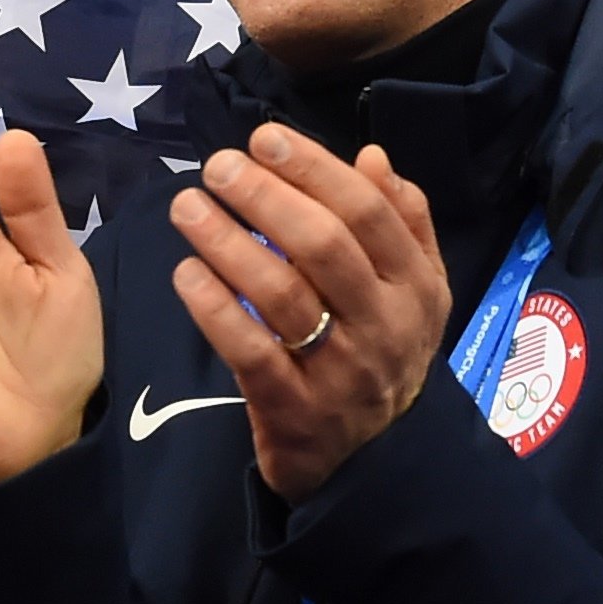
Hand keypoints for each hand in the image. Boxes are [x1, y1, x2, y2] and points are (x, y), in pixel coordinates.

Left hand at [167, 125, 448, 499]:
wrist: (377, 465)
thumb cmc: (384, 355)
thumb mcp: (415, 292)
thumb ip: (402, 221)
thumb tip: (373, 155)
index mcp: (416, 286)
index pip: (367, 211)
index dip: (314, 168)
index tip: (263, 138)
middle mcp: (385, 326)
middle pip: (323, 245)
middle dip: (265, 196)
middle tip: (217, 166)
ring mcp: (341, 372)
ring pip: (281, 294)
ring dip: (228, 242)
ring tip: (187, 207)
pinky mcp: (296, 412)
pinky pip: (251, 353)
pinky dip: (216, 309)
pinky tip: (186, 274)